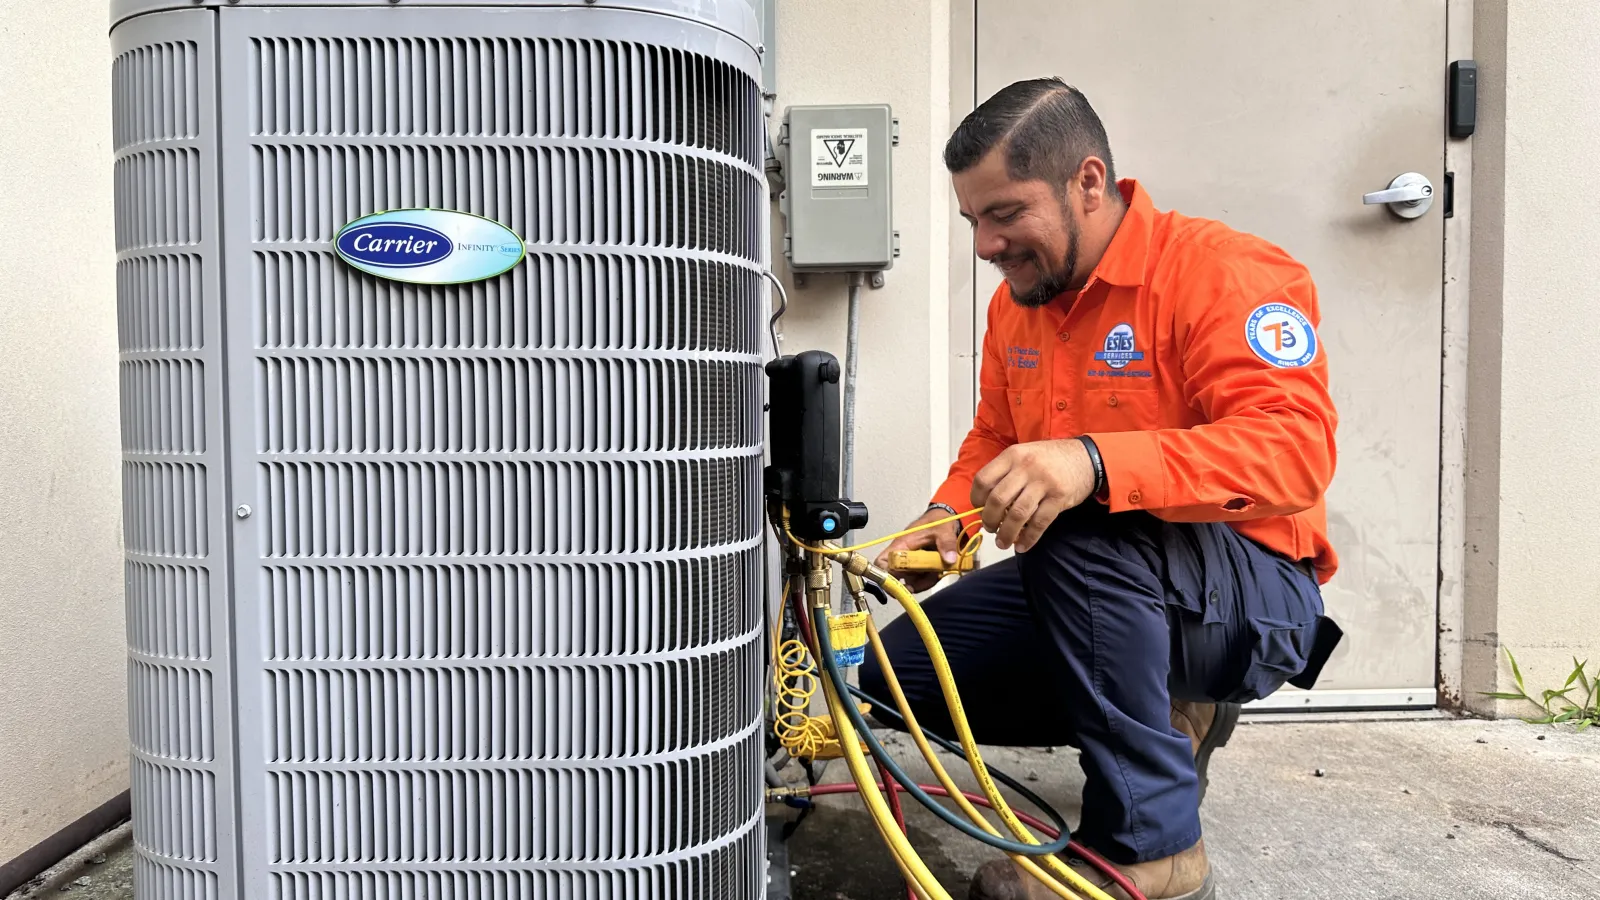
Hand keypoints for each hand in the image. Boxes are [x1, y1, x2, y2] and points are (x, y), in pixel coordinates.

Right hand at [874, 506, 966, 593]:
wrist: (944, 521)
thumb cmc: (937, 522)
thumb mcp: (943, 529)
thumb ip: (946, 542)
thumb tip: (949, 559)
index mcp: (901, 545)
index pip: (882, 563)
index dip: (887, 575)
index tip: (901, 583)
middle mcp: (902, 556)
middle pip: (897, 578)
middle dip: (913, 582)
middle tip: (929, 577)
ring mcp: (910, 564)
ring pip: (910, 582)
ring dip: (924, 582)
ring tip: (938, 572)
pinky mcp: (918, 569)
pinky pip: (919, 581)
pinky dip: (929, 581)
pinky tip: (938, 573)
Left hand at [971, 439, 1096, 552]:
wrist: (1087, 457)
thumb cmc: (1051, 459)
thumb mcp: (1025, 454)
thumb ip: (1007, 473)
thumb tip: (986, 503)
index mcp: (1013, 455)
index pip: (984, 479)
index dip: (976, 499)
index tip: (978, 509)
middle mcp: (1026, 467)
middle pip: (997, 500)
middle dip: (989, 520)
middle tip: (990, 528)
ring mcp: (1043, 483)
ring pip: (1017, 514)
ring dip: (1006, 533)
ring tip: (1003, 542)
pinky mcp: (1059, 498)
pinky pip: (1039, 523)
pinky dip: (1029, 538)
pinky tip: (1023, 545)